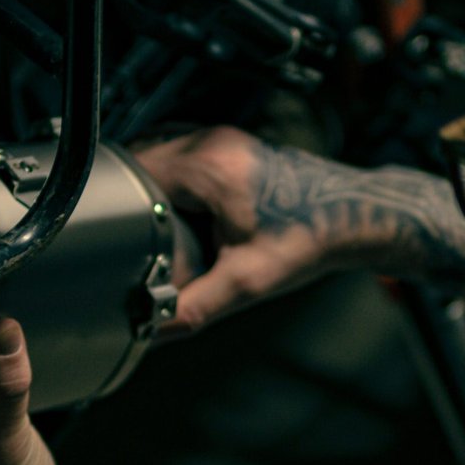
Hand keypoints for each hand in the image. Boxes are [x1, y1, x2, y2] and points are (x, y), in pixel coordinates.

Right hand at [134, 126, 464, 336]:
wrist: (353, 216)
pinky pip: (178, 155)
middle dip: (128, 203)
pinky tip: (172, 211)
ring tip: (147, 227)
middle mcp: (209, 141)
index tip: (112, 241)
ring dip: (146, 190)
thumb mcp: (249, 281)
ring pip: (156, 156)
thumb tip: (155, 327)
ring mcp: (219, 138)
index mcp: (208, 166)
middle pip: (139, 164)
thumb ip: (197, 307)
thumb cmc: (310, 238)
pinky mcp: (228, 144)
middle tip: (127, 241)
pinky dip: (168, 181)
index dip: (115, 212)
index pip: (132, 178)